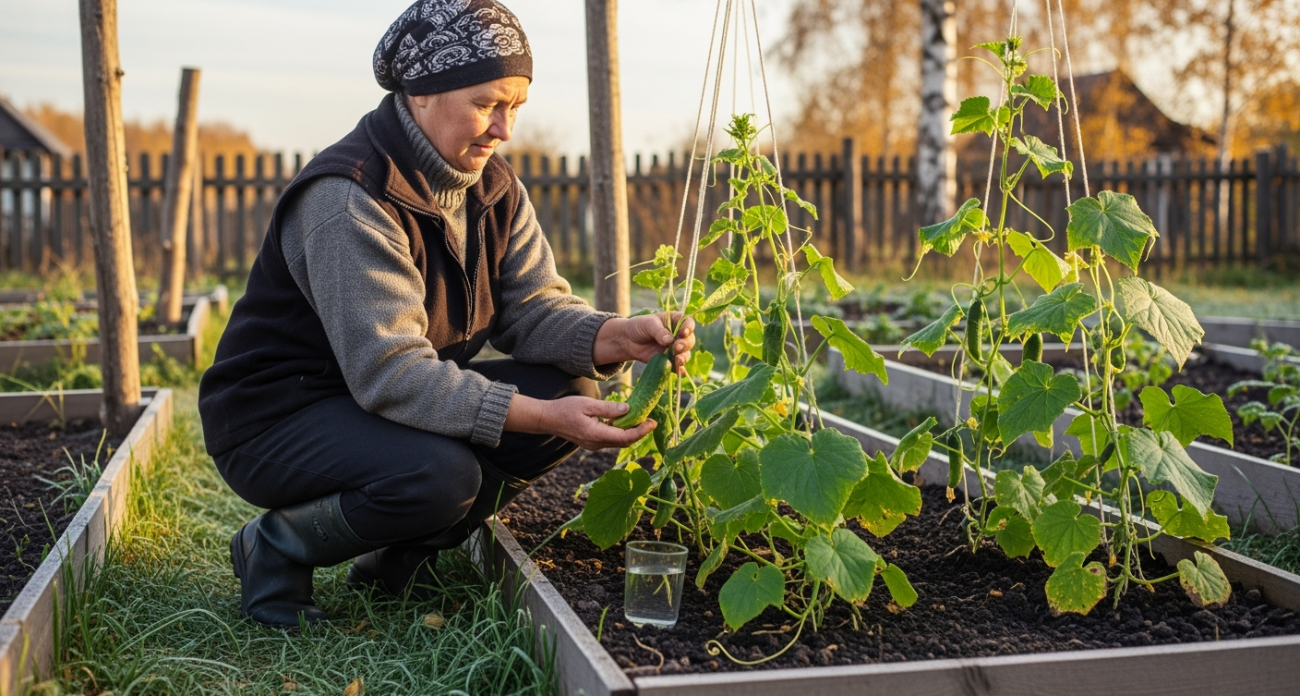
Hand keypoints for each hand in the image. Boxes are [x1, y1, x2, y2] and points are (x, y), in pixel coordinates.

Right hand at [505, 394, 655, 449]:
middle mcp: (596, 444)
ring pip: (618, 441)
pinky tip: (626, 421)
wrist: (547, 419)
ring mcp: (594, 444)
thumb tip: (628, 409)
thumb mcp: (587, 404)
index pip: (625, 437)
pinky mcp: (592, 441)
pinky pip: (611, 439)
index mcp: (596, 435)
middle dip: (640, 433)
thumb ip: (608, 408)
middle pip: (624, 442)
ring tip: (643, 420)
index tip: (652, 422)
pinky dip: (621, 431)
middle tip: (652, 421)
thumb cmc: (565, 409)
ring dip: (632, 432)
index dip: (641, 431)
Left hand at [594, 312, 696, 374]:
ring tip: (678, 360)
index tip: (683, 332)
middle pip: (689, 340)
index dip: (688, 328)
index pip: (687, 322)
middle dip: (685, 344)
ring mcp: (675, 349)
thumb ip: (659, 331)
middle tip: (677, 347)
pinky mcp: (669, 360)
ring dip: (684, 357)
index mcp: (675, 321)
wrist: (627, 340)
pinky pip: (677, 366)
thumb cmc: (639, 326)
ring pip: (685, 354)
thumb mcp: (648, 324)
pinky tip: (680, 372)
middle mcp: (678, 335)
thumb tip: (669, 341)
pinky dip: (680, 370)